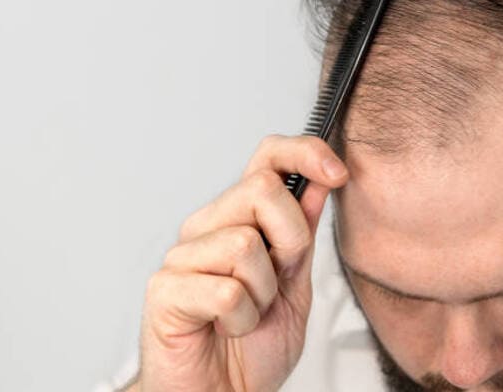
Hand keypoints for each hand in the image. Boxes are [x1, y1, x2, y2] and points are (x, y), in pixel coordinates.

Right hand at [137, 134, 348, 391]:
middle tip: (277, 281)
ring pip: (244, 243)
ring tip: (246, 313)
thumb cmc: (251, 349)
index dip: (304, 153)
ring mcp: (182, 256)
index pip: (267, 158)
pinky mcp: (165, 289)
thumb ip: (303, 234)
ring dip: (262, 293)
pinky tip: (226, 327)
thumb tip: (320, 180)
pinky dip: (241, 319)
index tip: (338, 172)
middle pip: (261, 191)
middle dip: (289, 242)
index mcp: (239, 219)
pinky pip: (226, 290)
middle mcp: (208, 228)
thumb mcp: (296, 285)